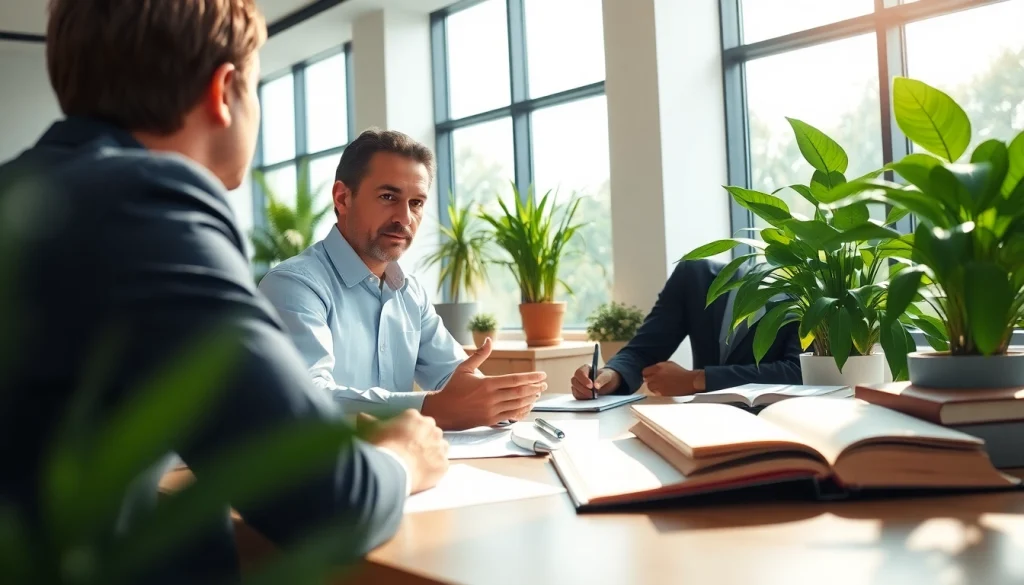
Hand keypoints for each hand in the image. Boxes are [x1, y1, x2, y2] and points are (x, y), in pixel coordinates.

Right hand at [359, 410, 448, 493]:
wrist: (390, 470)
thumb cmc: (380, 446)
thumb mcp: (371, 431)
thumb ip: (368, 422)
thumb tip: (360, 416)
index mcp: (415, 417)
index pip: (415, 421)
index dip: (408, 431)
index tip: (401, 440)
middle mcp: (432, 429)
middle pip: (430, 432)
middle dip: (423, 440)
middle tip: (409, 452)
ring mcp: (440, 447)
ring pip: (440, 447)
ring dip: (432, 453)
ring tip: (418, 464)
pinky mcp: (444, 465)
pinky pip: (442, 465)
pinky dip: (434, 469)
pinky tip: (423, 474)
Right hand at [422, 338, 546, 429]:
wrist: (443, 410)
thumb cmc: (453, 388)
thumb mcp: (464, 368)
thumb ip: (480, 354)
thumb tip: (489, 339)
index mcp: (487, 384)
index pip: (515, 379)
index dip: (531, 377)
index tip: (542, 375)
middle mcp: (491, 398)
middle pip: (520, 393)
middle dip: (535, 388)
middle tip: (544, 384)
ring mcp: (492, 411)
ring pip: (517, 405)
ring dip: (531, 399)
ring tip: (538, 394)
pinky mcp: (491, 420)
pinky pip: (511, 416)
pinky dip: (522, 411)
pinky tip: (528, 406)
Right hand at [571, 366, 620, 398]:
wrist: (608, 384)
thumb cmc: (607, 377)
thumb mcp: (607, 376)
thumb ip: (602, 379)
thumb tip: (596, 385)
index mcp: (585, 369)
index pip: (580, 372)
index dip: (583, 379)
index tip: (591, 386)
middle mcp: (579, 376)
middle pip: (575, 381)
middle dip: (583, 388)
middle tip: (592, 394)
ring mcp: (578, 385)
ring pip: (575, 389)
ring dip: (582, 394)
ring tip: (592, 397)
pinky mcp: (579, 393)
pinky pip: (577, 396)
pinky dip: (582, 398)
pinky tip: (589, 399)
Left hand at [641, 362, 704, 395]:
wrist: (689, 381)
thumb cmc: (681, 373)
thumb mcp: (669, 364)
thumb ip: (659, 366)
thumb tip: (653, 370)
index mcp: (658, 367)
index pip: (645, 371)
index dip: (646, 374)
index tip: (647, 375)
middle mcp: (657, 376)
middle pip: (646, 379)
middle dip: (649, 380)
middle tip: (653, 380)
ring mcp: (659, 384)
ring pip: (649, 386)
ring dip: (652, 386)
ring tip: (657, 385)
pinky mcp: (662, 392)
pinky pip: (655, 392)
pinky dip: (656, 391)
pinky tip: (661, 389)